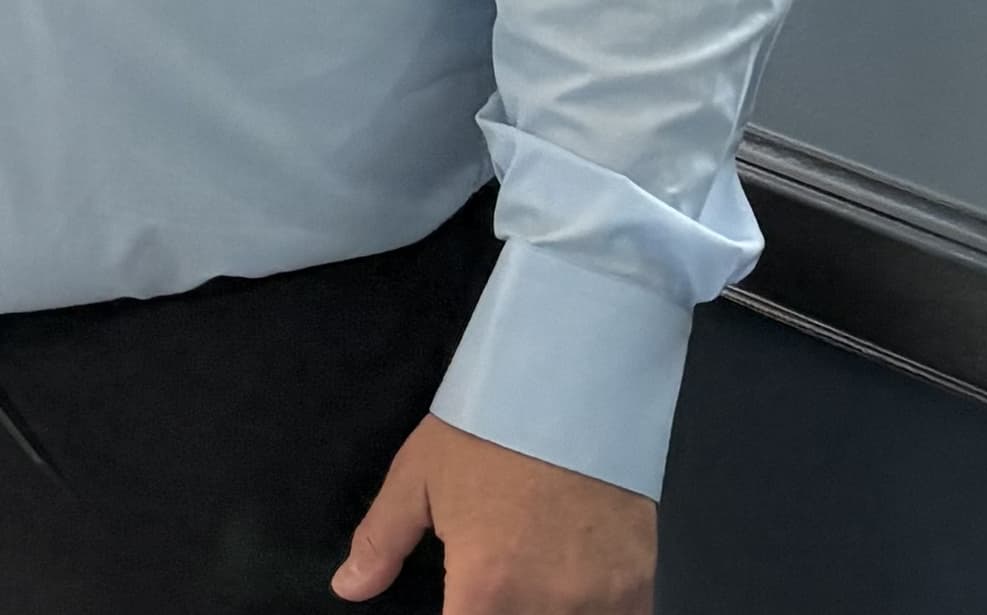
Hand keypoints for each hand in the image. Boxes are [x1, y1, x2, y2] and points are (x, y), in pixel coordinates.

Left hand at [334, 418, 654, 613]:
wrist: (573, 393)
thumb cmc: (485, 435)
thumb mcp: (419, 477)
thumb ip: (381, 541)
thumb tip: (347, 588)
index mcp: (485, 590)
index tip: (456, 605)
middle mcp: (545, 609)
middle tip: (492, 590)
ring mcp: (599, 605)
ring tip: (529, 589)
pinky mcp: (638, 592)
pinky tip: (574, 598)